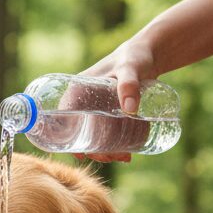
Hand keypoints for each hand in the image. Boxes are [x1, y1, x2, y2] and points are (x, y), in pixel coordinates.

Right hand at [73, 38, 159, 163]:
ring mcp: (95, 108)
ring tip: (124, 157)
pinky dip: (113, 144)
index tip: (83, 155)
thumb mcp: (131, 69)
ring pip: (93, 135)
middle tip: (115, 157)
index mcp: (76, 91)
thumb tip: (130, 109)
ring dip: (104, 151)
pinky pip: (105, 132)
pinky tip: (125, 153)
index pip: (63, 121)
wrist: (149, 54)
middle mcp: (81, 101)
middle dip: (94, 150)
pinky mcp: (108, 112)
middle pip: (80, 133)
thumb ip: (129, 84)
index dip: (68, 141)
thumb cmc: (135, 57)